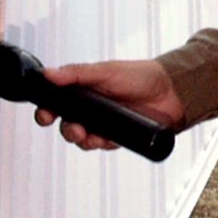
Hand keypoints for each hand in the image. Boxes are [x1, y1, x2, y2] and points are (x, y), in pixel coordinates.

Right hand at [32, 57, 184, 148]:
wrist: (172, 93)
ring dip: (81, 139)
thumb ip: (77, 73)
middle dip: (67, 129)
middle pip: (67, 124)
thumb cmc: (141, 76)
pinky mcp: (116, 136)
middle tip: (74, 128)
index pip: (57, 102)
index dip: (47, 110)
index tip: (45, 115)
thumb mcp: (106, 71)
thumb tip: (49, 73)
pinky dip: (100, 144)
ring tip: (89, 135)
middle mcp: (91, 107)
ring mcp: (103, 123)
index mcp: (84, 88)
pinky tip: (105, 139)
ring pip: (82, 138)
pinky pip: (101, 145)